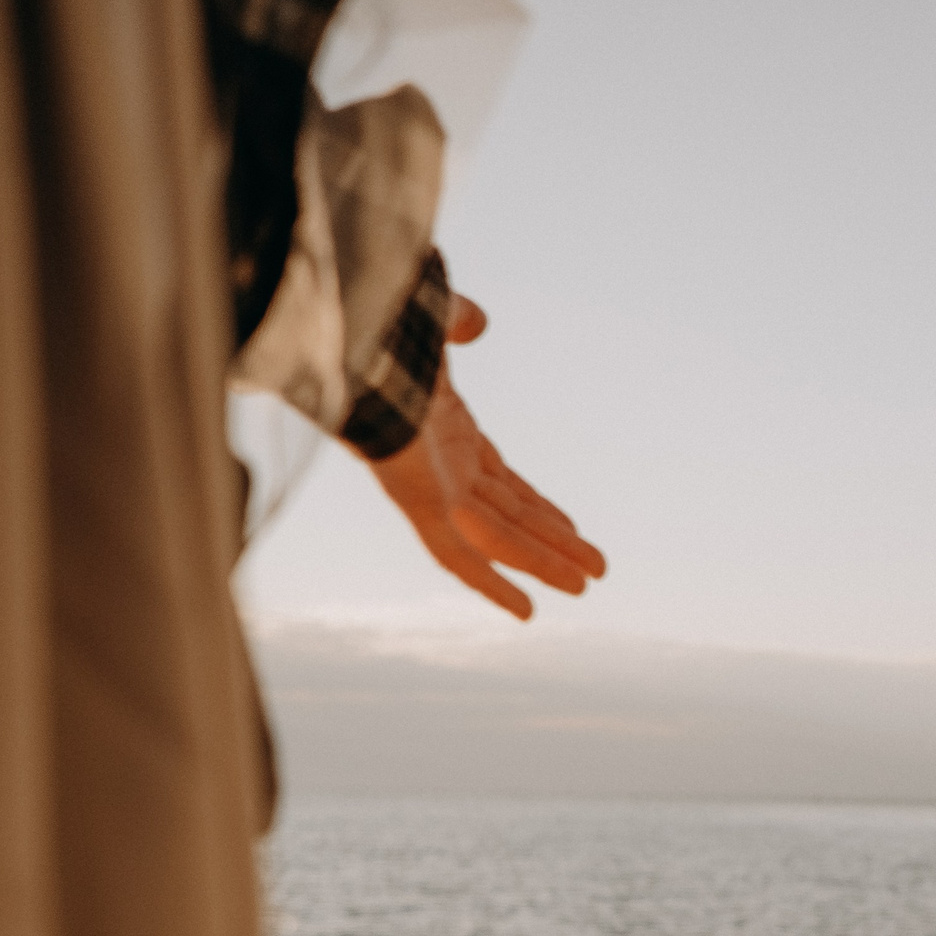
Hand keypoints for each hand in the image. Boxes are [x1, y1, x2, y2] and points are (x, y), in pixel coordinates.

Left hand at [366, 295, 608, 619]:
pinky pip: (460, 557)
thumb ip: (453, 322)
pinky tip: (525, 614)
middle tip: (595, 570)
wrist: (340, 342)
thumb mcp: (429, 321)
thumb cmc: (375, 331)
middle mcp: (443, 469)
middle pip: (512, 516)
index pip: (504, 484)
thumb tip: (476, 323)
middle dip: (555, 544)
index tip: (572, 528)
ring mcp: (432, 488)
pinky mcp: (419, 503)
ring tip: (586, 587)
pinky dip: (493, 585)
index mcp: (447, 435)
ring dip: (544, 563)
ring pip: (499, 540)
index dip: (540, 508)